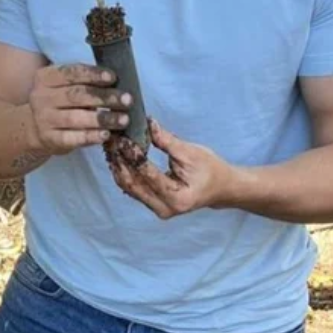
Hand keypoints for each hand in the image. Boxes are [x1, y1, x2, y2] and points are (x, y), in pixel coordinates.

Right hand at [26, 64, 131, 156]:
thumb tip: (117, 84)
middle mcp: (42, 97)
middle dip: (104, 97)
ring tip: (123, 119)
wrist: (35, 127)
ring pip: (76, 118)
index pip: (70, 73)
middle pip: (76, 96)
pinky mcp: (50, 139)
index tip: (113, 77)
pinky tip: (106, 134)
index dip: (92, 74)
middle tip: (127, 99)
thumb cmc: (59, 101)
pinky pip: (72, 138)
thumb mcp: (64, 85)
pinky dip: (90, 136)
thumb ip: (84, 82)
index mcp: (45, 77)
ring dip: (103, 118)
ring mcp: (44, 119)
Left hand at [103, 119, 236, 218]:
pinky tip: (118, 155)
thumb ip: (166, 140)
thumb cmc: (210, 169)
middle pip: (133, 184)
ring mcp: (157, 209)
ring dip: (118, 166)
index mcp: (177, 197)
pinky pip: (133, 188)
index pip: (147, 174)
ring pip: (129, 187)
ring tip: (111, 145)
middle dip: (120, 161)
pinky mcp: (152, 204)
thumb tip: (147, 123)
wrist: (221, 188)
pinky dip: (124, 171)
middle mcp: (164, 208)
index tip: (122, 137)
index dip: (132, 155)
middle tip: (111, 140)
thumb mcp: (190, 152)